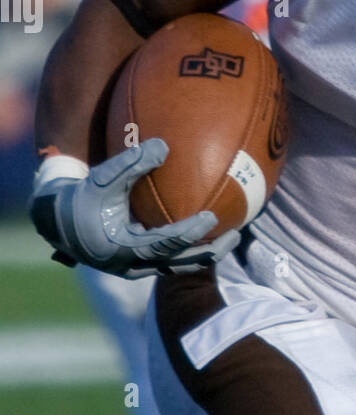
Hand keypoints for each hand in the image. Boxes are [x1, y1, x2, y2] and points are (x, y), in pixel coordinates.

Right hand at [29, 138, 240, 276]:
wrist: (60, 222)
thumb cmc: (82, 197)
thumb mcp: (103, 178)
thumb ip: (131, 163)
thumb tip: (163, 145)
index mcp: (124, 248)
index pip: (164, 243)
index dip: (189, 232)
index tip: (212, 217)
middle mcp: (135, 265)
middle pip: (182, 263)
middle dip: (211, 250)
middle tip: (237, 234)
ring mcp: (140, 268)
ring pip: (181, 266)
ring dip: (207, 253)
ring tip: (233, 236)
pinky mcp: (142, 264)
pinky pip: (174, 261)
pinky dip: (193, 250)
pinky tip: (211, 233)